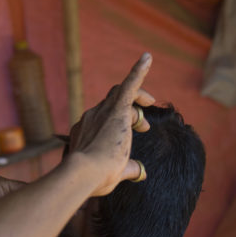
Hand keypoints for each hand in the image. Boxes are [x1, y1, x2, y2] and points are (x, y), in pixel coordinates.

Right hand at [68, 53, 154, 196]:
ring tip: (150, 103)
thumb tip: (140, 171)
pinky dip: (138, 71)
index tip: (139, 131)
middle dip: (130, 110)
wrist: (85, 172)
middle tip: (144, 126)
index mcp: (86, 131)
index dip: (125, 121)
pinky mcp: (117, 110)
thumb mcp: (115, 174)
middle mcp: (91, 117)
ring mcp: (102, 112)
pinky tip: (147, 58)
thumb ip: (128, 169)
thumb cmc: (95, 178)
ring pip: (121, 95)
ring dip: (137, 98)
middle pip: (112, 103)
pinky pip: (128, 85)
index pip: (105, 118)